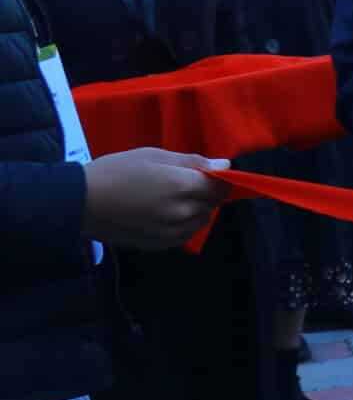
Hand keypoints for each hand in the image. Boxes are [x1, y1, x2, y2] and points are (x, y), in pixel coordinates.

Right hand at [80, 147, 228, 248]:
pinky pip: (185, 234)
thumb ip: (192, 162)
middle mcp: (182, 212)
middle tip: (183, 183)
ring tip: (171, 198)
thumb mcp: (153, 155)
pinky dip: (184, 224)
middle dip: (206, 193)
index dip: (218, 179)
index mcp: (181, 186)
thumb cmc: (115, 171)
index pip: (220, 186)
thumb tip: (224, 164)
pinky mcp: (161, 244)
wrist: (80, 202)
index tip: (207, 174)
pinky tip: (164, 213)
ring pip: (201, 220)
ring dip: (196, 209)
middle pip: (212, 203)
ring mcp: (172, 231)